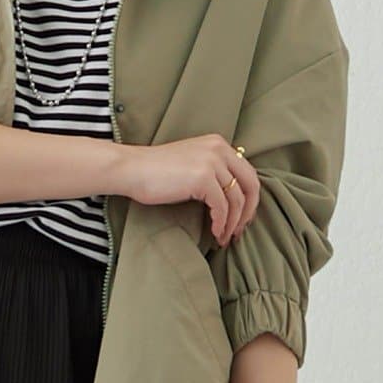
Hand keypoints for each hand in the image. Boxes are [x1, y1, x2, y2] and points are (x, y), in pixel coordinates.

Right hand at [116, 133, 260, 246]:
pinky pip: (222, 207)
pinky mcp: (203, 178)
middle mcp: (219, 149)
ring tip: (223, 238)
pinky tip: (215, 234)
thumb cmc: (155, 172)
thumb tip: (231, 197)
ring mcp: (212, 162)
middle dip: (247, 213)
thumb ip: (212, 171)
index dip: (249, 200)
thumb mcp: (191, 163)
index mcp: (218, 144)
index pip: (248, 173)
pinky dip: (221, 224)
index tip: (241, 219)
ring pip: (236, 200)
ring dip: (232, 224)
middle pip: (250, 185)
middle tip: (238, 232)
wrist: (132, 169)